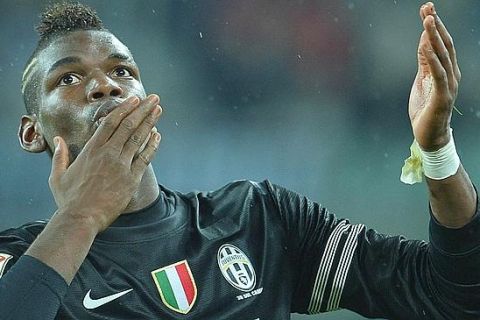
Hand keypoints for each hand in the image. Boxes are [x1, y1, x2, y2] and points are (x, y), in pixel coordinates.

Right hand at [48, 95, 161, 233]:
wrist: (81, 219)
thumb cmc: (68, 200)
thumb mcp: (57, 176)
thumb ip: (59, 155)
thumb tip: (57, 139)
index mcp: (91, 150)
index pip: (110, 122)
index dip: (124, 109)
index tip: (134, 100)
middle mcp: (108, 153)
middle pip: (128, 125)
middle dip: (143, 109)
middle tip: (153, 98)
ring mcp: (121, 165)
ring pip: (138, 138)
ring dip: (150, 122)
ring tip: (158, 109)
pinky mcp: (131, 179)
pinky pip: (145, 158)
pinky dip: (152, 145)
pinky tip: (158, 135)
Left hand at [408, 2, 460, 151]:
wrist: (428, 135)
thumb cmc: (425, 107)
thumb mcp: (422, 79)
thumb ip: (424, 60)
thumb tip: (424, 39)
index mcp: (447, 70)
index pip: (441, 43)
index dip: (434, 25)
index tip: (426, 8)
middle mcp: (451, 74)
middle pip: (444, 44)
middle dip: (436, 25)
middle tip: (428, 7)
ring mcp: (449, 85)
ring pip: (443, 55)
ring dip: (435, 36)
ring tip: (428, 20)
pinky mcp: (442, 96)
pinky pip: (438, 73)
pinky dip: (432, 58)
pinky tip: (426, 46)